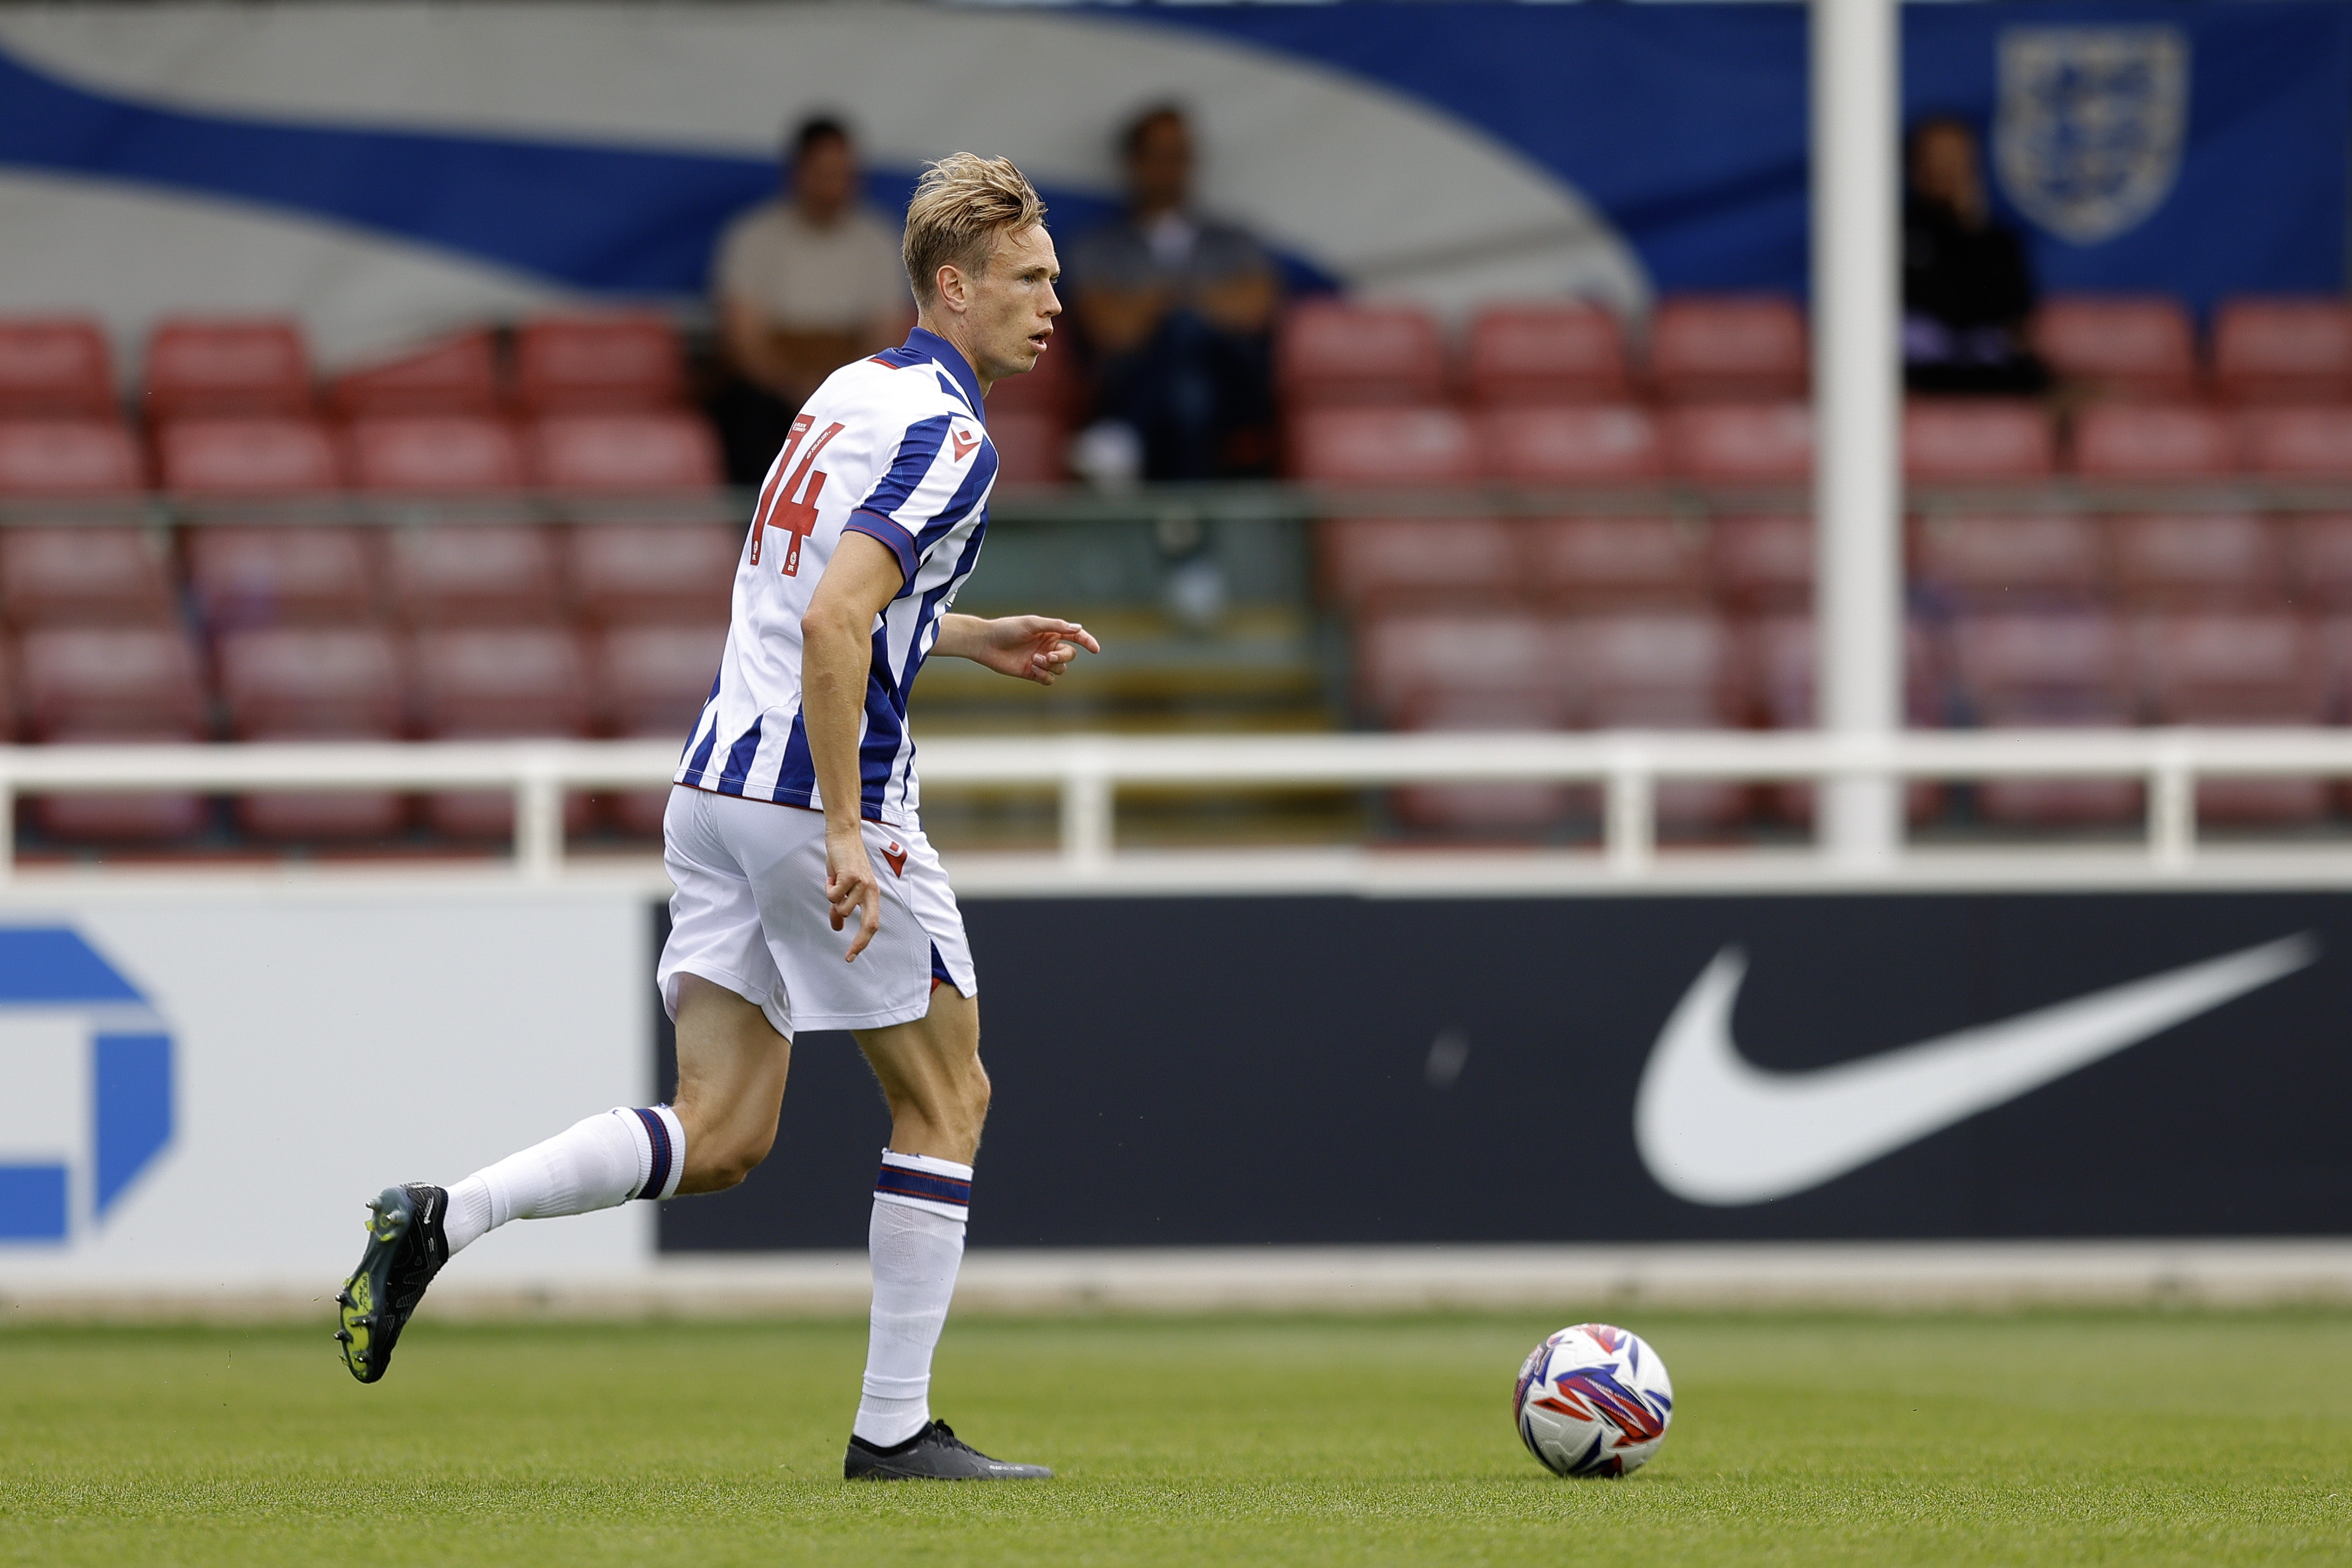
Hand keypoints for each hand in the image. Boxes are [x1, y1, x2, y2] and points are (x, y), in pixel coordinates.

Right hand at [824, 824, 881, 961]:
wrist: (843, 835)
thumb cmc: (844, 861)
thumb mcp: (844, 887)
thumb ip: (840, 907)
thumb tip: (837, 927)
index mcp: (872, 895)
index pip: (872, 924)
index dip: (863, 942)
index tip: (852, 956)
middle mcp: (871, 891)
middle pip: (870, 924)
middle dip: (859, 943)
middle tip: (849, 957)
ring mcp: (863, 884)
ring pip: (842, 908)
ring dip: (833, 898)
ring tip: (834, 882)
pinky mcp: (851, 876)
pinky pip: (834, 895)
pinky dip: (828, 888)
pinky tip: (832, 875)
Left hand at [958, 616, 1100, 685]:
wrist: (987, 643)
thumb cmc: (1008, 629)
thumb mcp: (1033, 623)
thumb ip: (1056, 626)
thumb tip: (1078, 628)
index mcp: (1051, 632)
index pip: (1075, 637)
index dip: (1087, 642)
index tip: (1095, 649)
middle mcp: (1048, 646)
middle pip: (1069, 655)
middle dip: (1062, 657)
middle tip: (1048, 656)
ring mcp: (1041, 660)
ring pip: (1060, 669)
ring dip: (1050, 666)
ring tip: (1034, 661)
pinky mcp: (1033, 673)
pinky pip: (1049, 679)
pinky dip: (1044, 676)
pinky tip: (1032, 669)